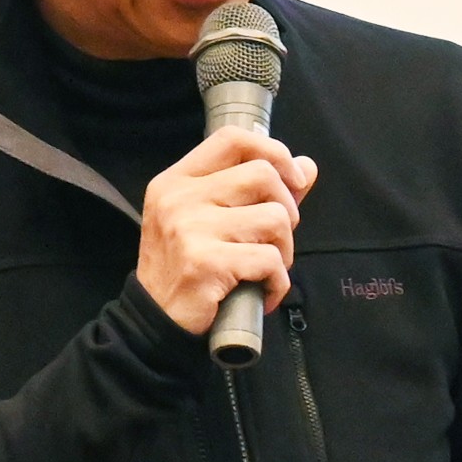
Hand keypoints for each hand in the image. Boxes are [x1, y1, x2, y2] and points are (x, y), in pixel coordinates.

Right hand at [136, 126, 317, 333]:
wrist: (155, 322)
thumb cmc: (185, 268)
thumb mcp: (207, 220)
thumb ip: (256, 191)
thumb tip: (307, 166)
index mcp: (177, 181)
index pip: (232, 139)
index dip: (273, 150)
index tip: (292, 178)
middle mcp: (179, 198)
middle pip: (262, 175)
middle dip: (286, 209)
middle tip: (275, 239)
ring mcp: (190, 229)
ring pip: (274, 218)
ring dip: (284, 250)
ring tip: (265, 269)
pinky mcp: (206, 264)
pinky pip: (269, 260)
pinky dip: (278, 282)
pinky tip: (263, 292)